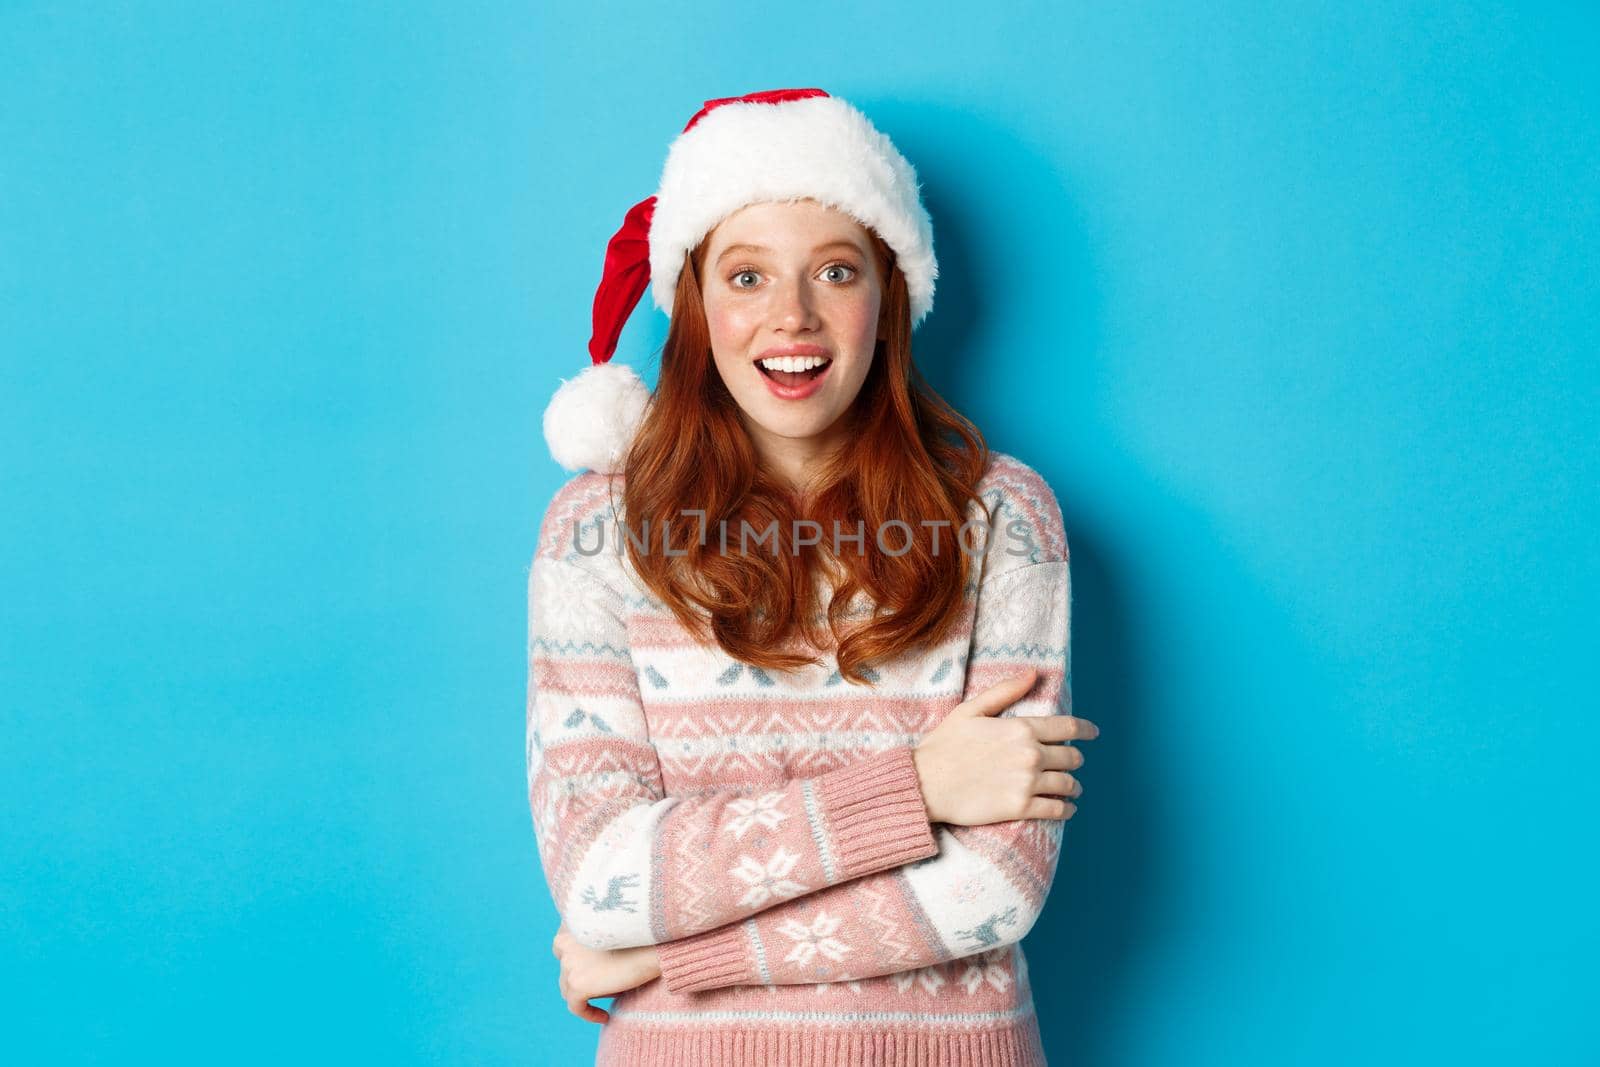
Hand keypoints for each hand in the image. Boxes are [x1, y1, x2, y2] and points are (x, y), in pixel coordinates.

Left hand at [552, 921, 661, 1023]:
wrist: (655, 944)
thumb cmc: (643, 934)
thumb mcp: (612, 927)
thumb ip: (594, 939)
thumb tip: (592, 965)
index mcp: (571, 922)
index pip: (562, 946)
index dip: (577, 958)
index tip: (592, 968)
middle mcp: (564, 941)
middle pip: (565, 969)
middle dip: (581, 977)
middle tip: (603, 983)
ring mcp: (569, 964)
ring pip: (568, 988)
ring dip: (586, 993)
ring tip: (608, 994)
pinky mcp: (578, 985)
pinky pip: (576, 1006)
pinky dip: (589, 1013)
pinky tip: (605, 1016)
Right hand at [913, 669, 1099, 825]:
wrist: (925, 784)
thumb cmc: (944, 745)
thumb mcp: (971, 710)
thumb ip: (1005, 692)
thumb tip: (1033, 673)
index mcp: (1021, 728)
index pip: (1067, 727)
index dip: (1085, 729)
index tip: (1093, 733)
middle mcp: (1030, 754)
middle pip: (1071, 757)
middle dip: (1074, 759)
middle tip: (1072, 763)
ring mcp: (1027, 782)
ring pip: (1067, 784)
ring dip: (1073, 786)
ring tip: (1071, 788)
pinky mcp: (1020, 808)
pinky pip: (1056, 810)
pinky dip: (1066, 809)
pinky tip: (1065, 808)